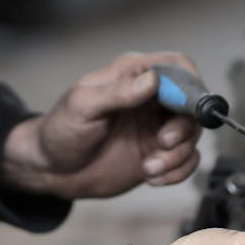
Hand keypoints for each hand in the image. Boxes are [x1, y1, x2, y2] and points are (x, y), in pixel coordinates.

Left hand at [0, 52, 202, 198]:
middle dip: (184, 127)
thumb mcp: (83, 106)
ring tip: (149, 168)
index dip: (190, 84)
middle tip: (163, 142)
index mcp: (132, 75)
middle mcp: (150, 98)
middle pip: (192, 103)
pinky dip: (178, 171)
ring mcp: (156, 126)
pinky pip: (187, 160)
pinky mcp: (158, 153)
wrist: (52, 169)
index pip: (178, 66)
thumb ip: (118, 92)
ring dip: (178, 155)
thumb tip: (152, 80)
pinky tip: (152, 177)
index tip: (185, 108)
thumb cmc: (61, 130)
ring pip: (192, 134)